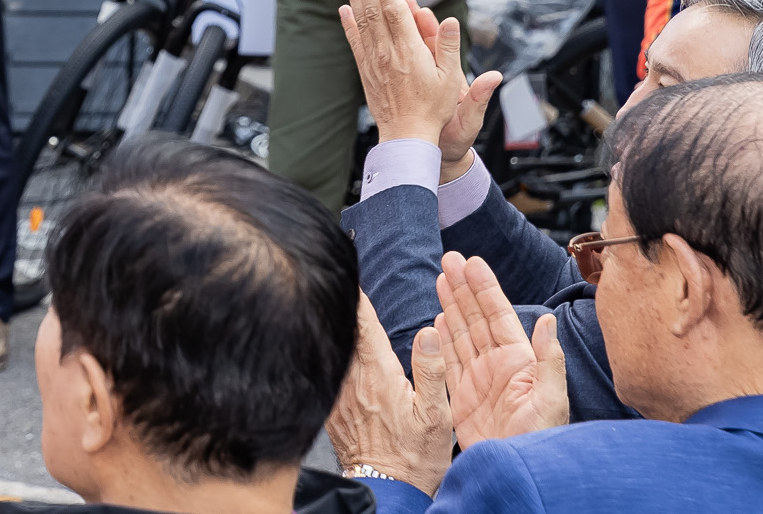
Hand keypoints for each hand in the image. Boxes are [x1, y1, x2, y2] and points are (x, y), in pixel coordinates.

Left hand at [327, 294, 452, 495]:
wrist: (387, 488)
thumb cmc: (415, 455)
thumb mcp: (435, 415)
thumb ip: (432, 370)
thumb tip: (430, 332)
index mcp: (378, 375)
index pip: (363, 324)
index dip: (356, 297)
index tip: (347, 273)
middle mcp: (351, 379)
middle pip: (343, 331)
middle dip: (342, 306)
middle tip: (335, 280)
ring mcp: (337, 393)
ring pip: (332, 349)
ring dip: (333, 328)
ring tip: (330, 304)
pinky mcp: (330, 407)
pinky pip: (327, 370)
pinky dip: (328, 353)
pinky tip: (329, 346)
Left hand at [340, 0, 499, 160]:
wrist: (407, 135)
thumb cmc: (434, 109)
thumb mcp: (451, 79)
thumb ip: (448, 47)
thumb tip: (451, 20)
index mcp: (410, 51)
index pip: (395, 12)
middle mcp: (388, 52)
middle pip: (375, 11)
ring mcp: (374, 61)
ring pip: (362, 23)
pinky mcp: (366, 70)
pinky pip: (355, 42)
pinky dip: (348, 24)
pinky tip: (344, 10)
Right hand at [436, 254, 568, 445]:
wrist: (512, 469)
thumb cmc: (539, 440)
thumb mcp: (551, 400)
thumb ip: (549, 361)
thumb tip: (550, 322)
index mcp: (519, 362)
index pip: (498, 316)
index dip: (485, 289)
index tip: (473, 263)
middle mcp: (497, 366)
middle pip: (476, 318)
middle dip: (463, 288)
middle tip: (450, 260)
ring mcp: (478, 380)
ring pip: (461, 334)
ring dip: (451, 306)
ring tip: (441, 280)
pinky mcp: (461, 397)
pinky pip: (450, 360)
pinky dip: (441, 339)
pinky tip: (436, 321)